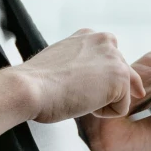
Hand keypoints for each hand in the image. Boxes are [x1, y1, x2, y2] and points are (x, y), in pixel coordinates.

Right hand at [0, 28, 141, 140]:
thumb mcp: (60, 63)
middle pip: (121, 76)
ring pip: (121, 93)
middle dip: (105, 91)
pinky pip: (121, 108)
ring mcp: (115, 58)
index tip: (92, 85)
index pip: (108, 60)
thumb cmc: (37, 82)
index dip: (101, 79)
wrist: (29, 87)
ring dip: (101, 102)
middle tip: (76, 93)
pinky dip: (103, 114)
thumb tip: (89, 81)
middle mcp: (104, 41)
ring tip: (76, 96)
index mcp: (88, 36)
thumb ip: (79, 64)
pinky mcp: (121, 77)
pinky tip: (82, 103)